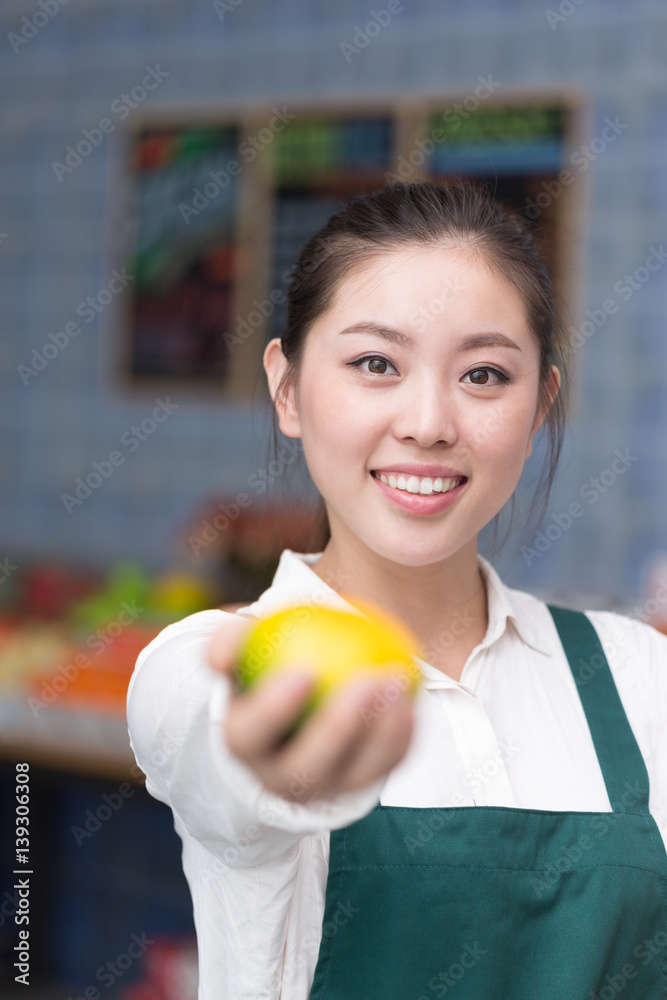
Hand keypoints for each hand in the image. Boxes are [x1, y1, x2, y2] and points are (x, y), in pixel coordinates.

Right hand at [207, 614, 414, 802]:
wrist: (291, 708)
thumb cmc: (265, 668)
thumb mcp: (242, 651)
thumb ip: (232, 641)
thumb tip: (228, 643)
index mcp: (244, 743)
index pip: (251, 734)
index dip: (274, 710)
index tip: (305, 670)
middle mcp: (279, 776)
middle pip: (306, 767)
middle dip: (338, 728)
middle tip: (367, 679)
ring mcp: (323, 786)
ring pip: (353, 774)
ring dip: (380, 733)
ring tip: (397, 682)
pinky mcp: (359, 784)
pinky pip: (384, 766)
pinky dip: (400, 737)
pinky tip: (412, 702)